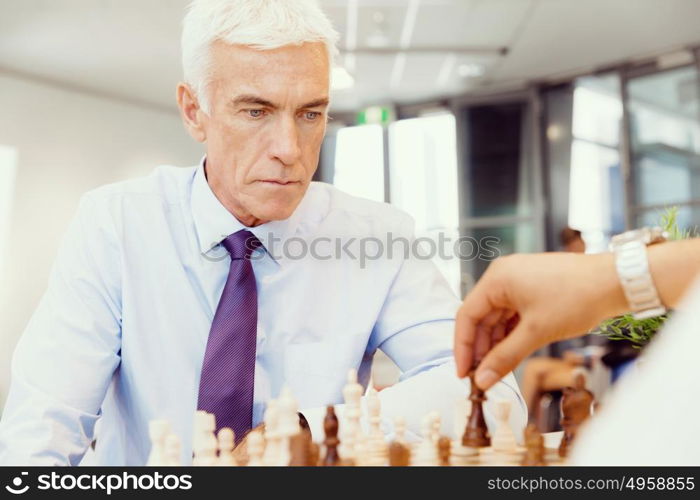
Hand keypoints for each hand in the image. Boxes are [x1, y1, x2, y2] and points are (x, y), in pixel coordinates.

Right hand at [454, 252, 626, 389]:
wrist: (616, 282)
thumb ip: (505, 357)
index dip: (463, 347)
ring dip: (496, 343)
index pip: (467, 315)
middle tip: (482, 377)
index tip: (464, 374)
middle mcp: (503, 275)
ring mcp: (519, 279)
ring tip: (497, 369)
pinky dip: (511, 333)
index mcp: (497, 279)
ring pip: (498, 317)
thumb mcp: (536, 332)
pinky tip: (512, 352)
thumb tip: (482, 380)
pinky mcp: (533, 286)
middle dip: (481, 348)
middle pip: (481, 317)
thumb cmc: (576, 298)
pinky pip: (513, 313)